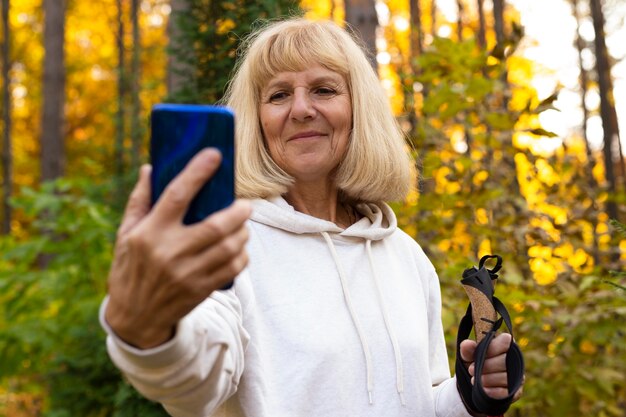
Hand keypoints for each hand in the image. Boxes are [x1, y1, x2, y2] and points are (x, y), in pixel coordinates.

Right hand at [105, 148, 250, 348]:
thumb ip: (140, 201)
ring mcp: (187, 273)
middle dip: (238, 211)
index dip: (198, 172)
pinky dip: (242, 255)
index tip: (215, 154)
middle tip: (244, 204)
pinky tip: (239, 248)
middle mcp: (170, 252)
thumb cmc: (130, 268)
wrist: (135, 317)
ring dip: (243, 232)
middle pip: (216, 225)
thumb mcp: (125, 234)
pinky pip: (232, 268)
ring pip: (229, 247)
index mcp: (149, 233)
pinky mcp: (201, 289)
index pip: (177, 195)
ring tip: (242, 225)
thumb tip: (151, 168)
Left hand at [460, 333, 523, 401]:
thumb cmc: (475, 362)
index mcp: (504, 344)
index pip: (505, 340)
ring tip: (474, 380)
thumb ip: (468, 349)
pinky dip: (493, 391)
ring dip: (487, 379)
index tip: (478, 355)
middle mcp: (514, 359)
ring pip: (505, 377)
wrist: (477, 381)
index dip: (492, 348)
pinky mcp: (516, 391)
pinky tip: (483, 390)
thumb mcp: (469, 355)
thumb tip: (467, 344)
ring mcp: (517, 376)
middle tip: (471, 369)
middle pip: (504, 361)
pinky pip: (507, 392)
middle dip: (486, 366)